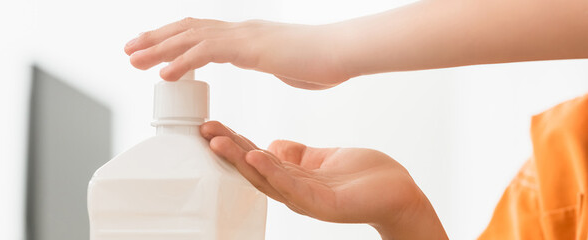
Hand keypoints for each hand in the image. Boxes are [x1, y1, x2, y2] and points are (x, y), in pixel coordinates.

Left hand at [124, 18, 350, 89]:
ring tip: (134, 60)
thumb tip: (271, 64)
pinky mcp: (251, 49)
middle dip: (154, 39)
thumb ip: (272, 62)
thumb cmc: (322, 61)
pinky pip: (209, 53)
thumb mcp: (287, 62)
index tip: (151, 48)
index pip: (200, 31)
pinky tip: (164, 74)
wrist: (344, 52)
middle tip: (128, 50)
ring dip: (159, 49)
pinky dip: (183, 62)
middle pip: (187, 30)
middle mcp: (239, 31)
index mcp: (245, 36)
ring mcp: (244, 37)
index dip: (172, 38)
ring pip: (190, 38)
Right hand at [200, 121, 446, 239]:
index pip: (255, 156)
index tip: (211, 126)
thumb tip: (271, 144)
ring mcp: (306, 199)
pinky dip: (271, 171)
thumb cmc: (365, 177)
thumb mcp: (323, 158)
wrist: (399, 194)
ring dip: (240, 159)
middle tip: (203, 131)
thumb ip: (297, 154)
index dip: (232, 142)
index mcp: (292, 177)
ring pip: (265, 177)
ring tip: (219, 142)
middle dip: (227, 150)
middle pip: (253, 168)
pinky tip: (256, 155)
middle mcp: (293, 190)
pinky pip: (292, 186)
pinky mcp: (322, 203)